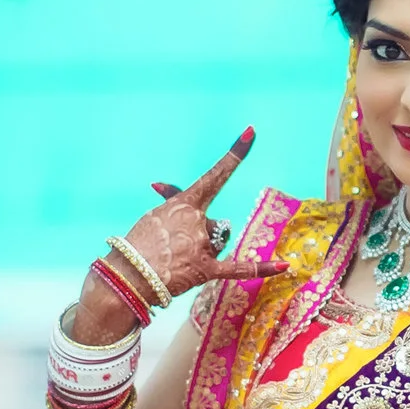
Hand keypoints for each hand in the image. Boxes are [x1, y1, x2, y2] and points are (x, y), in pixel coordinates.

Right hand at [74, 127, 281, 339]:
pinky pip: (239, 268)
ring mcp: (201, 246)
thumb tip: (196, 213)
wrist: (125, 276)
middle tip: (171, 248)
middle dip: (196, 236)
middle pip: (213, 225)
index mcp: (184, 203)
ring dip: (201, 251)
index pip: (214, 175)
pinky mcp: (206, 270)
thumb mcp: (154, 216)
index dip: (235, 155)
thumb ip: (177, 208)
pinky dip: (262, 268)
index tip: (251, 132)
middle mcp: (196, 221)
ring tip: (175, 261)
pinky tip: (284, 264)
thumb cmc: (138, 244)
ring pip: (216, 244)